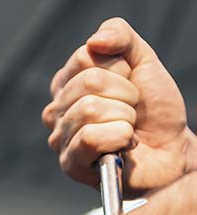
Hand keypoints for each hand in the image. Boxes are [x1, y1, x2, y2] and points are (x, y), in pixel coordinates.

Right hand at [42, 18, 196, 193]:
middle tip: (133, 112)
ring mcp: (60, 138)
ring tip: (129, 130)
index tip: (130, 88)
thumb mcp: (142, 61)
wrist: (171, 149)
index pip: (85, 57)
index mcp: (67, 83)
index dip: (119, 70)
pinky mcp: (70, 164)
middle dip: (124, 96)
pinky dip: (118, 138)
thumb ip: (120, 36)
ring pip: (89, 109)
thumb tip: (95, 41)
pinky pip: (89, 138)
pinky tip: (124, 146)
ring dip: (124, 118)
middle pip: (88, 83)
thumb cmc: (153, 111)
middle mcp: (57, 110)